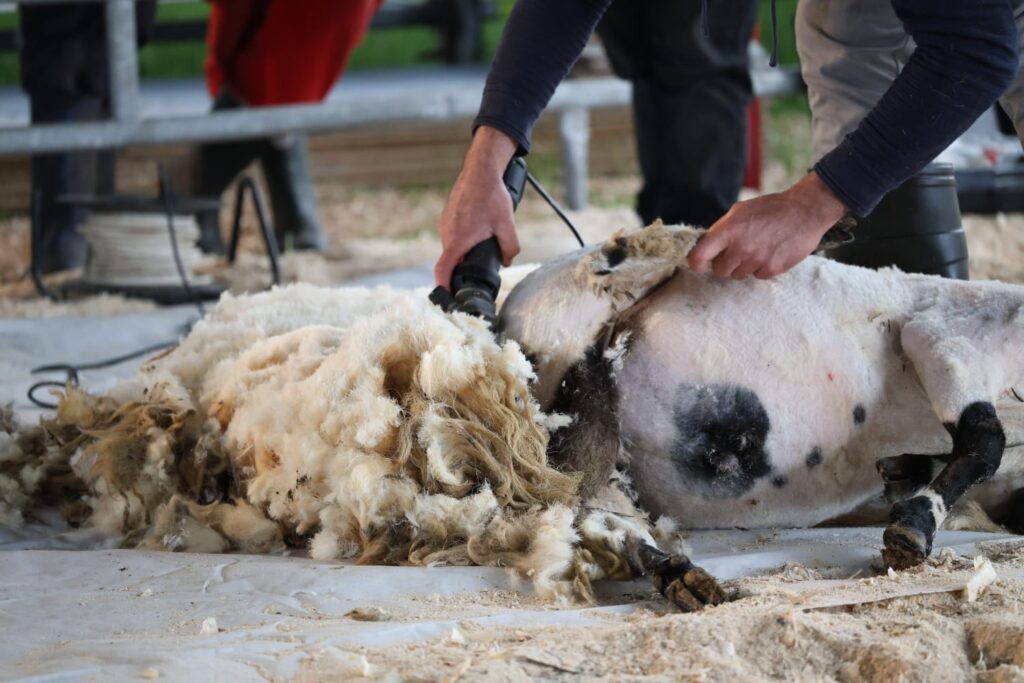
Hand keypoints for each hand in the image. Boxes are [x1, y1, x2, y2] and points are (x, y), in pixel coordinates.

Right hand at [434, 126, 519, 288]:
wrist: (481, 170)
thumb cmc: (493, 196)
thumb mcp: (507, 225)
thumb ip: (509, 249)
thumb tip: (506, 262)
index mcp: (458, 240)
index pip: (443, 270)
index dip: (442, 287)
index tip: (445, 298)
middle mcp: (447, 233)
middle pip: (450, 261)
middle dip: (461, 270)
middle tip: (476, 274)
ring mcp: (445, 224)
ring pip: (453, 248)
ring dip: (464, 252)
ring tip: (482, 243)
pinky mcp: (447, 217)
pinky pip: (453, 235)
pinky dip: (462, 240)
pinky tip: (477, 231)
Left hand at [688, 171, 847, 279]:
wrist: (805, 211)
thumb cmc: (771, 208)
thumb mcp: (740, 210)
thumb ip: (722, 228)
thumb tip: (706, 244)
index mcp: (729, 230)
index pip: (700, 255)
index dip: (695, 263)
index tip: (698, 265)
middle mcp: (740, 247)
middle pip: (720, 270)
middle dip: (725, 263)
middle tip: (737, 251)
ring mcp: (757, 260)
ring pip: (738, 275)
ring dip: (744, 266)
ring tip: (757, 248)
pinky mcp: (772, 269)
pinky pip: (757, 276)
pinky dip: (761, 268)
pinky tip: (770, 252)